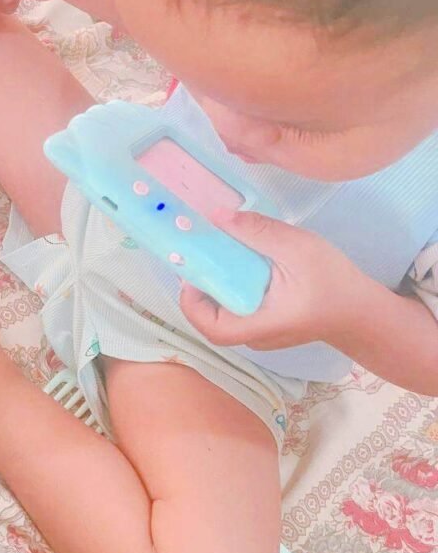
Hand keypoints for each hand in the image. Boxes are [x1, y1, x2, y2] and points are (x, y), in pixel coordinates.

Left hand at [179, 210, 363, 349]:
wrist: (362, 311)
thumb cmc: (335, 283)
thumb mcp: (298, 248)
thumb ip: (258, 231)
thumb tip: (217, 216)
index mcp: (261, 325)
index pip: (212, 327)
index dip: (192, 303)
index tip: (191, 271)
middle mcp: (256, 336)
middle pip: (212, 320)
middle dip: (199, 289)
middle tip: (199, 256)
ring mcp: (260, 334)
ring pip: (224, 315)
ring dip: (215, 288)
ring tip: (214, 257)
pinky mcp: (267, 326)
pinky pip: (239, 310)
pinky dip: (231, 289)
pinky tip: (237, 265)